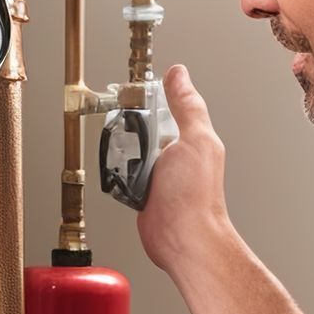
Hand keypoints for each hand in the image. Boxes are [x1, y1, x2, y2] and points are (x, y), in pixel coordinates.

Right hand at [137, 64, 230, 275]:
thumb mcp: (195, 139)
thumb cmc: (195, 197)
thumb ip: (187, 106)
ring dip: (124, 152)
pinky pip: (122, 173)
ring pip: (131, 149)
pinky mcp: (142, 190)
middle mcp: (175, 154)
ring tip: (130, 159)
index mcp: (190, 137)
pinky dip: (118, 173)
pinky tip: (122, 176)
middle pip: (143, 125)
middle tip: (132, 133)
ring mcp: (158, 173)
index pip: (166, 105)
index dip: (150, 97)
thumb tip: (179, 74)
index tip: (134, 91)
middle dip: (133, 127)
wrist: (182, 238)